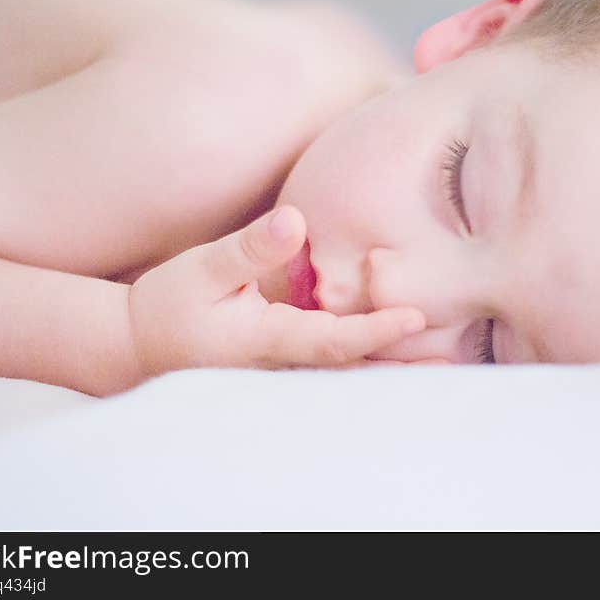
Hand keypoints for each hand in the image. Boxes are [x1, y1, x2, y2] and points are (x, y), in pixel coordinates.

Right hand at [127, 205, 432, 378]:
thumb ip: (249, 249)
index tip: (416, 318)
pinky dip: (369, 365)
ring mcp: (283, 374)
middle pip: (352, 372)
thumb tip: (294, 221)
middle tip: (457, 364)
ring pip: (347, 377)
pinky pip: (333, 371)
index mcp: (266, 341)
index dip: (374, 331)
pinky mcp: (282, 369)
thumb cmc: (170, 306)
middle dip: (402, 369)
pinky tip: (399, 360)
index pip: (332, 341)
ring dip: (392, 373)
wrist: (142, 347)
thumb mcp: (202, 270)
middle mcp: (282, 367)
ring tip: (446, 366)